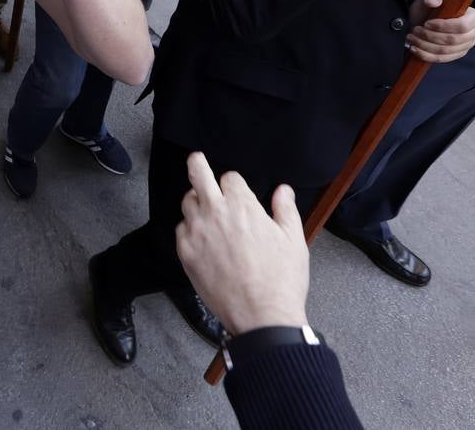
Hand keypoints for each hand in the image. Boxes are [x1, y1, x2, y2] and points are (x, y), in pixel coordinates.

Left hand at [175, 152, 309, 335]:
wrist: (261, 315)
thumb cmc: (281, 279)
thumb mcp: (293, 240)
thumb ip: (285, 209)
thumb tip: (283, 190)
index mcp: (243, 206)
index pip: (230, 178)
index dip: (235, 183)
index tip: (236, 189)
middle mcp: (215, 213)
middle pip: (199, 176)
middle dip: (197, 164)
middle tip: (196, 159)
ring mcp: (197, 232)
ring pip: (187, 203)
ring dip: (195, 201)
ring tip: (203, 206)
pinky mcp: (186, 253)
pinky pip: (181, 230)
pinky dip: (189, 228)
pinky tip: (200, 236)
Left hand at [407, 0, 474, 62]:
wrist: (424, 20)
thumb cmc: (430, 8)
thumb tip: (434, 1)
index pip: (463, 26)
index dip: (443, 27)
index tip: (426, 23)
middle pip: (453, 40)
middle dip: (430, 36)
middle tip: (415, 30)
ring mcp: (467, 45)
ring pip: (446, 50)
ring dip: (425, 45)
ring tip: (412, 37)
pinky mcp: (457, 55)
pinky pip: (442, 59)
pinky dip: (426, 55)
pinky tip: (414, 48)